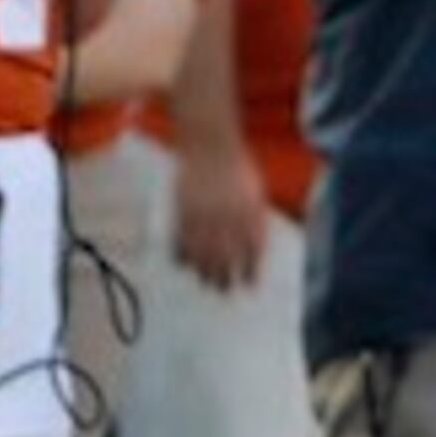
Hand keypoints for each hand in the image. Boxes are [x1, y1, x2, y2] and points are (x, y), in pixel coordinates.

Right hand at [172, 137, 270, 292]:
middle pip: (226, 255)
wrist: (210, 145)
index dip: (251, 269)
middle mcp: (228, 217)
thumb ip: (255, 218)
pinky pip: (180, 238)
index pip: (252, 249)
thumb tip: (254, 245)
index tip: (250, 285)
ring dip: (204, 270)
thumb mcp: (255, 192)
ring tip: (205, 283)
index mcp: (250, 212)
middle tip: (224, 291)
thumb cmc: (238, 167)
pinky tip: (182, 265)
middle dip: (225, 277)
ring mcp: (204, 214)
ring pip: (203, 251)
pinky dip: (181, 253)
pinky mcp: (183, 209)